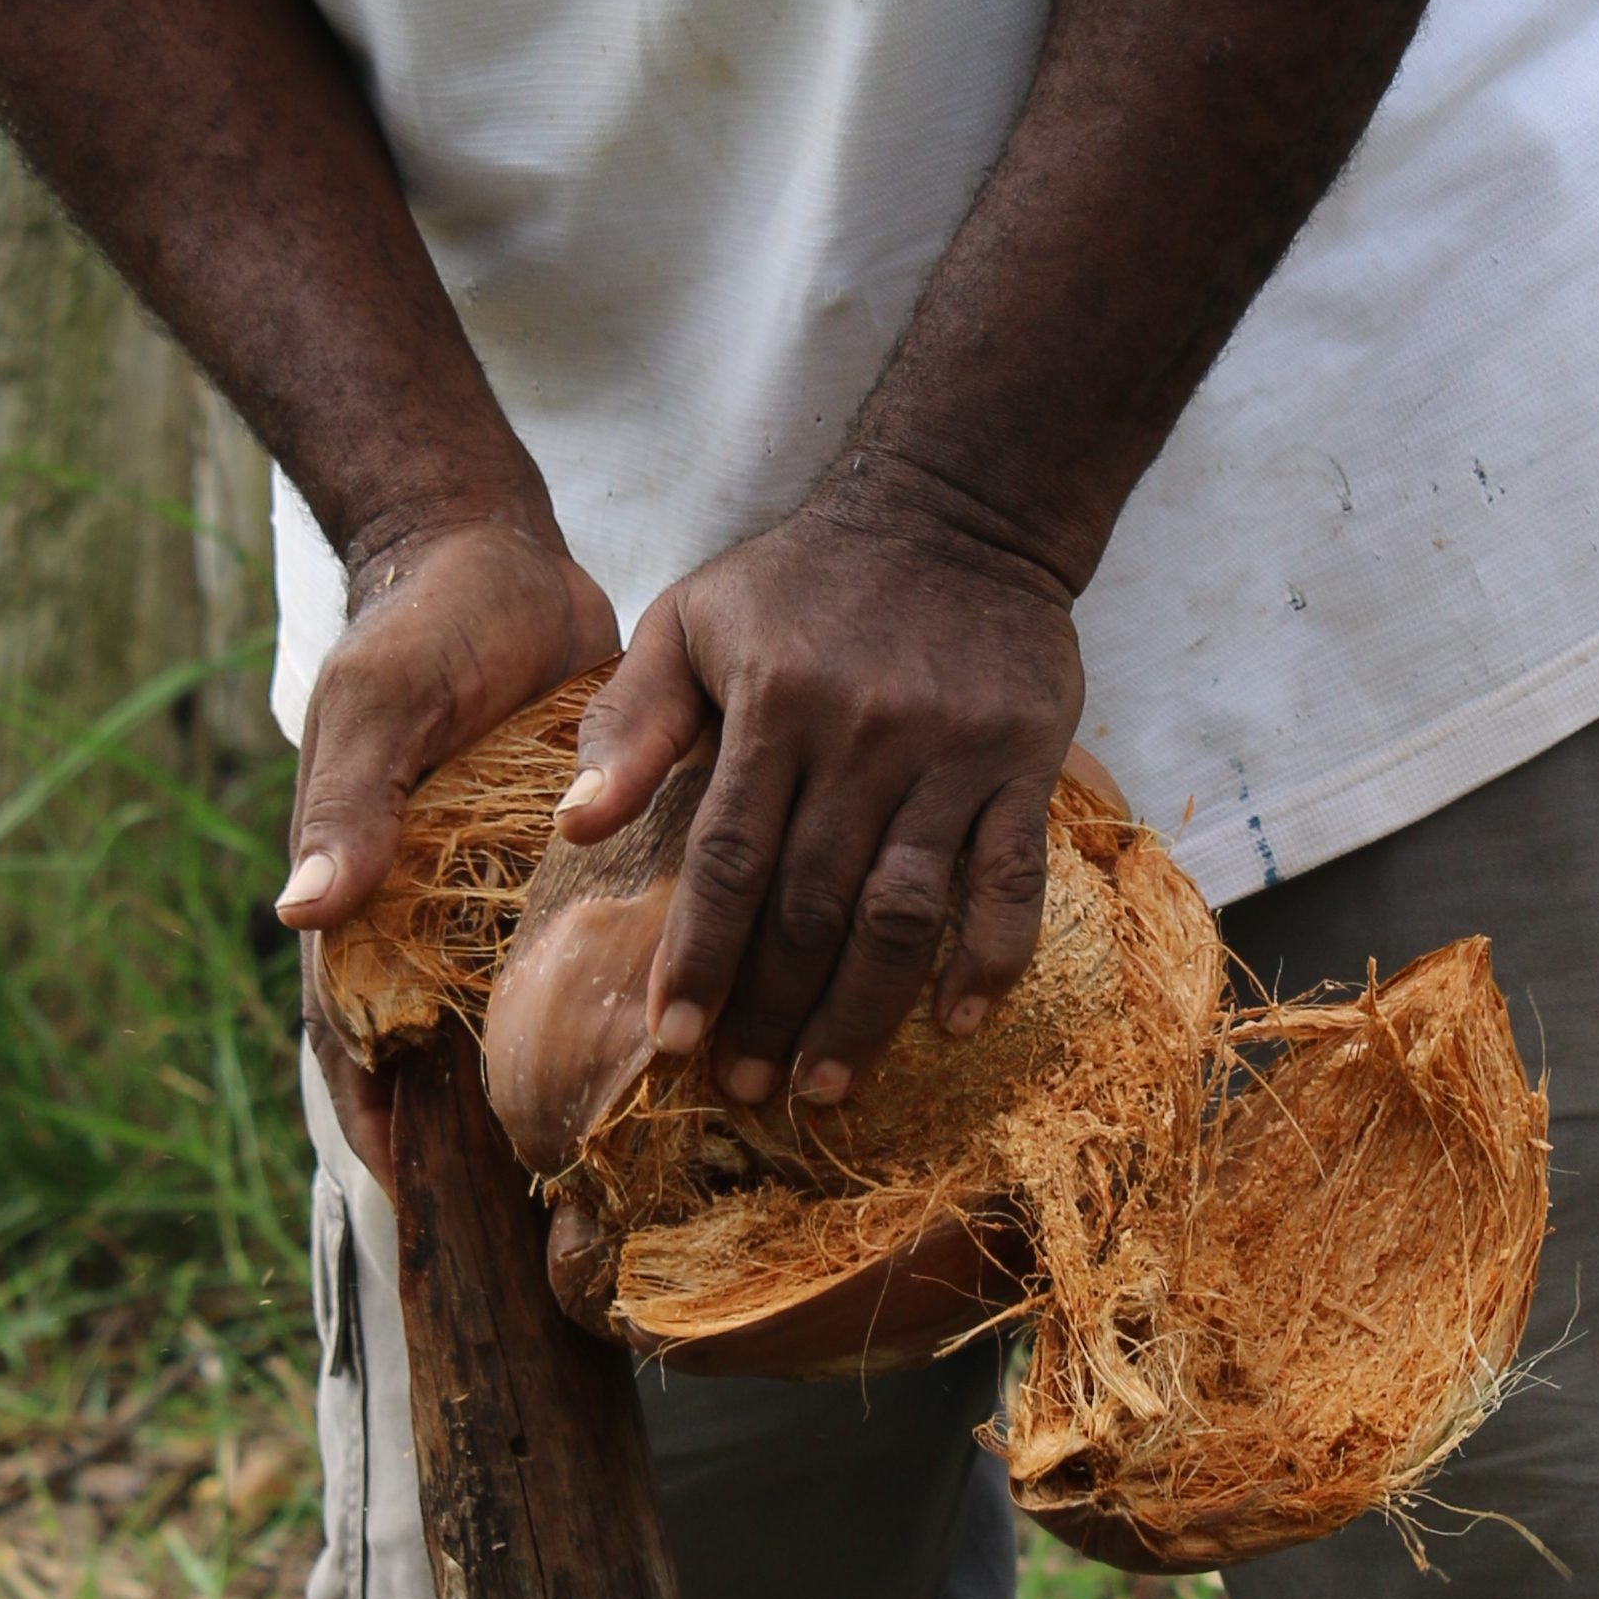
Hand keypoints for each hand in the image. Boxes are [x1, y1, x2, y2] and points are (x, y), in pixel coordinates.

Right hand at [275, 516, 620, 1193]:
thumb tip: (300, 915)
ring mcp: (502, 896)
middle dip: (476, 1130)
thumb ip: (349, 804)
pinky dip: (615, 1004)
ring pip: (519, 1019)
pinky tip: (676, 1053)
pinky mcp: (573, 867)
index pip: (353, 1029)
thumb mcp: (377, 704)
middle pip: (441, 1048)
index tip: (415, 1190)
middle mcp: (434, 912)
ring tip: (621, 1164)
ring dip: (555, 1084)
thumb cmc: (418, 628)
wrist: (498, 555)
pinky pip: (587, 954)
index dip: (375, 1113)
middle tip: (537, 1213)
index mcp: (365, 891)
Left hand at [558, 467, 1083, 1106]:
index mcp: (773, 705)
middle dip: (773, 1009)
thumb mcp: (691, 619)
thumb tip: (575, 825)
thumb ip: (629, 720)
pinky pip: (1011, 878)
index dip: (700, 958)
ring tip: (827, 1085)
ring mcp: (951, 754)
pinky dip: (991, 955)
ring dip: (865, 1012)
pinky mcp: (1024, 761)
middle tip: (748, 1091)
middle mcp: (864, 736)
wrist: (955, 507)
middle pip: (812, 904)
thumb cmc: (802, 580)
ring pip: (905, 910)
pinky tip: (960, 1021)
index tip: (675, 1042)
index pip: (727, 858)